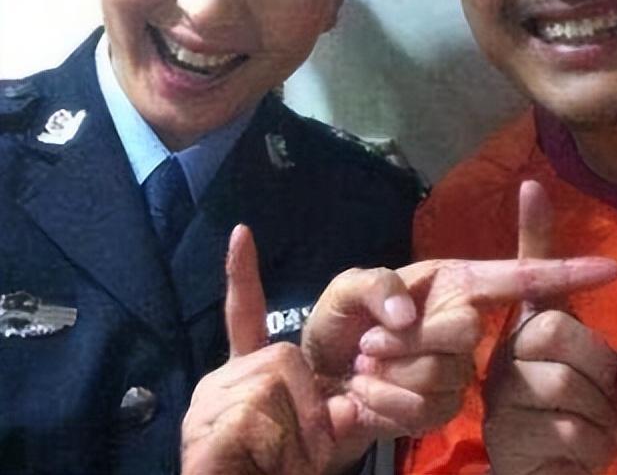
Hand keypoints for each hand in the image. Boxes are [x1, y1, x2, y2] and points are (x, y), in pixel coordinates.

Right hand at [181, 225, 335, 474]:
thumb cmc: (277, 472)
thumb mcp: (321, 443)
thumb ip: (336, 417)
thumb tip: (346, 405)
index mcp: (246, 375)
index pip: (244, 316)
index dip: (243, 274)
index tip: (241, 232)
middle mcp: (221, 380)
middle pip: (283, 358)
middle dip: (308, 404)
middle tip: (304, 450)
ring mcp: (207, 404)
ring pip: (272, 388)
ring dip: (293, 432)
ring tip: (277, 462)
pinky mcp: (202, 432)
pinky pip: (255, 417)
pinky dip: (274, 447)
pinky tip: (258, 463)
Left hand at [303, 198, 616, 449]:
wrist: (322, 378)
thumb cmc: (340, 321)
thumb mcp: (347, 290)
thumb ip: (375, 286)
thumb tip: (407, 314)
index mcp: (454, 283)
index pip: (517, 276)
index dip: (562, 271)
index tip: (609, 269)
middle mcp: (464, 322)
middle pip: (464, 332)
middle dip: (410, 341)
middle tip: (369, 342)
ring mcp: (456, 370)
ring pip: (444, 376)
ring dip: (391, 372)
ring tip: (367, 363)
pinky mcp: (442, 409)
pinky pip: (427, 409)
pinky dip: (387, 401)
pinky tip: (369, 392)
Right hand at [484, 181, 616, 474]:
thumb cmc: (582, 430)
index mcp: (537, 328)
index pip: (532, 272)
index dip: (534, 229)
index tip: (533, 185)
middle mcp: (510, 348)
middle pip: (561, 333)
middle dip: (601, 370)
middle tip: (605, 398)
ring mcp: (502, 388)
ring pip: (568, 384)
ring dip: (602, 416)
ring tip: (593, 428)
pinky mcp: (504, 429)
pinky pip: (568, 427)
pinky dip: (593, 446)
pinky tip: (578, 452)